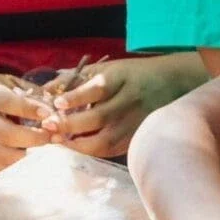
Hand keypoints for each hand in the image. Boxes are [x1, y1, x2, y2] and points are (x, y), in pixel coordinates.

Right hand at [0, 74, 51, 172]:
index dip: (30, 109)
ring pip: (6, 157)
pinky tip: (40, 164)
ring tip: (51, 152)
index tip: (49, 114)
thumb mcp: (1, 81)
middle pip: (7, 135)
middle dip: (35, 138)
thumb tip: (56, 104)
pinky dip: (23, 170)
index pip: (9, 104)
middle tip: (55, 136)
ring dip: (32, 158)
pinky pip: (4, 169)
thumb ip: (28, 90)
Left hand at [40, 55, 205, 158]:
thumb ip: (77, 77)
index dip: (76, 97)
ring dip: (79, 144)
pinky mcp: (137, 138)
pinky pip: (112, 150)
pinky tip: (76, 148)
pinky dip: (92, 151)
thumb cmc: (133, 75)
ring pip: (106, 140)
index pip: (98, 88)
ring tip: (59, 141)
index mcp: (122, 78)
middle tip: (49, 126)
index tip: (57, 103)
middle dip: (71, 124)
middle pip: (100, 117)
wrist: (174, 84)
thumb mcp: (109, 68)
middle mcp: (130, 100)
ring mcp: (135, 122)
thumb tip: (44, 90)